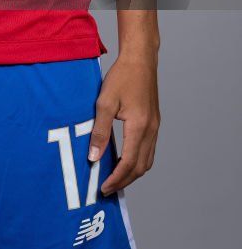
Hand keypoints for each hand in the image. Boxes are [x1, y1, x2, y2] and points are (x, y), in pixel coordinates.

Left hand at [88, 52, 160, 195]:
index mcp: (139, 127)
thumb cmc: (122, 77)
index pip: (129, 163)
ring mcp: (155, 127)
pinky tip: (124, 160)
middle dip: (124, 181)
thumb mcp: (104, 103)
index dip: (116, 179)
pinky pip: (148, 150)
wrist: (140, 59)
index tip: (103, 188)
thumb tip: (93, 157)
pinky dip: (137, 161)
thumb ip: (99, 131)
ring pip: (147, 160)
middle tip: (107, 188)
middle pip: (140, 167)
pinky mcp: (154, 123)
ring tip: (115, 178)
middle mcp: (151, 130)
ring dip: (132, 173)